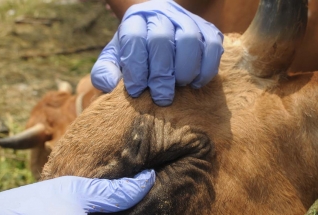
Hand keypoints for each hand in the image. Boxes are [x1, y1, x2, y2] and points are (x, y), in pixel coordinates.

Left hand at [91, 0, 223, 105]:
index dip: (135, 67)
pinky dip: (206, 68)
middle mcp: (161, 14)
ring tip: (179, 87)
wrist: (159, 34)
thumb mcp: (115, 59)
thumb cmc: (135, 53)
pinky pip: (212, 46)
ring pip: (190, 40)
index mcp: (135, 19)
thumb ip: (105, 72)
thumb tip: (108, 86)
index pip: (134, 38)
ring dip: (184, 69)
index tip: (136, 91)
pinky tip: (195, 83)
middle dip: (161, 74)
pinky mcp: (208, 29)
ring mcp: (187, 19)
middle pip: (162, 39)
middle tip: (161, 98)